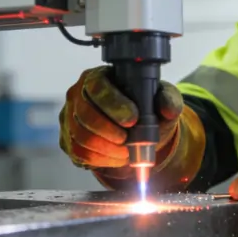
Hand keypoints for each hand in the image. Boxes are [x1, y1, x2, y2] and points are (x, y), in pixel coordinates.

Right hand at [59, 66, 182, 169]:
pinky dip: (101, 160)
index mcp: (98, 77)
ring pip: (81, 136)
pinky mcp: (69, 139)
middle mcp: (78, 95)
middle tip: (128, 140)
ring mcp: (70, 118)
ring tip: (126, 152)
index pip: (97, 87)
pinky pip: (79, 153)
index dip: (113, 104)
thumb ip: (168, 99)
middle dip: (109, 130)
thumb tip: (166, 107)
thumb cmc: (145, 107)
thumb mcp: (161, 99)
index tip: (133, 119)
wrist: (137, 128)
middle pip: (85, 113)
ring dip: (106, 148)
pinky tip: (117, 158)